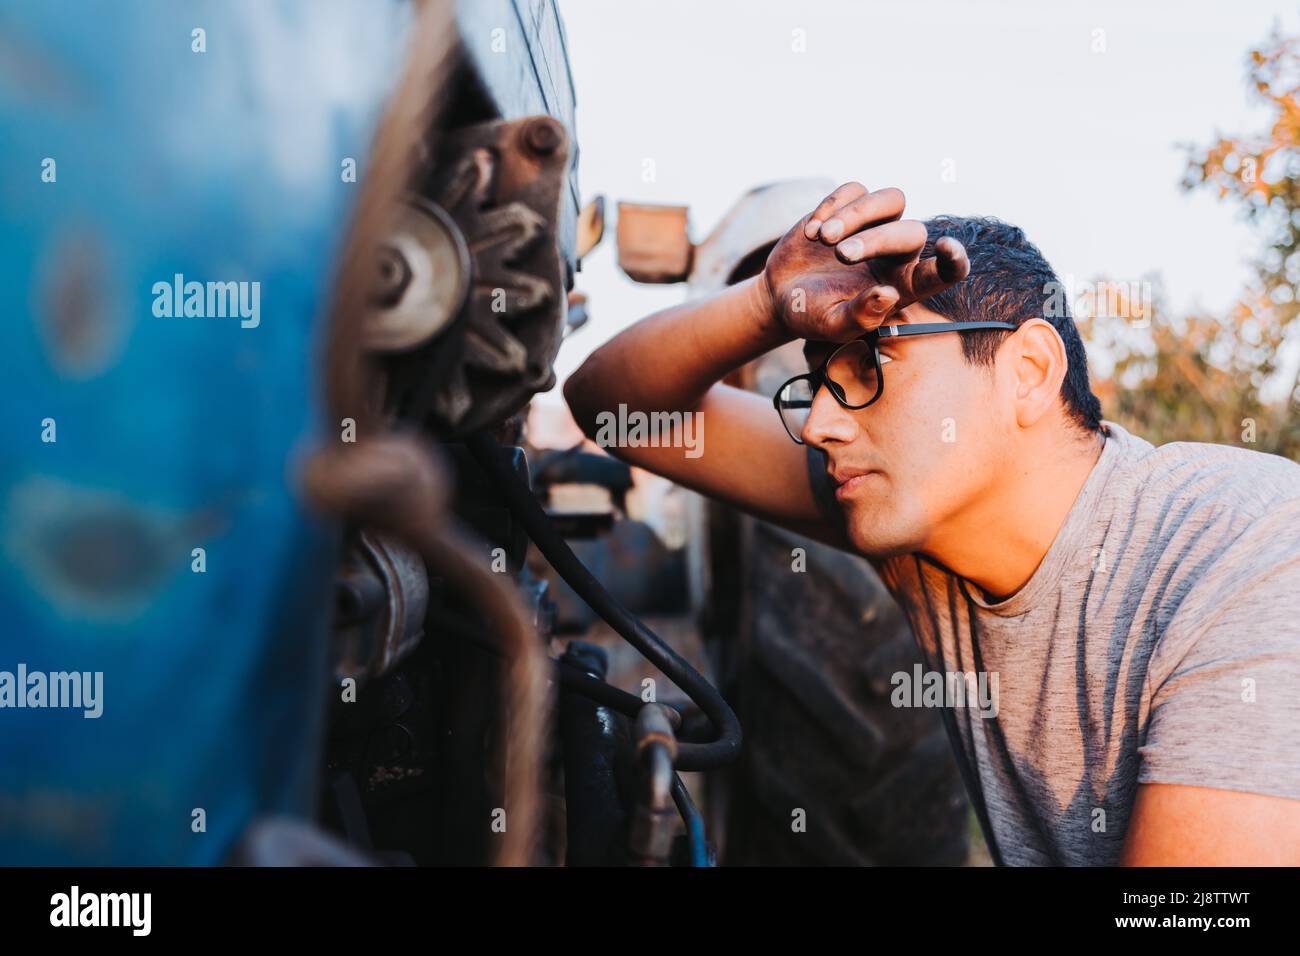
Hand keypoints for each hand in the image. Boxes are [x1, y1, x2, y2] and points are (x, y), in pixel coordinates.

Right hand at [761, 182, 969, 341]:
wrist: (780, 292)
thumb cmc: (812, 313)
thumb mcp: (832, 325)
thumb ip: (860, 316)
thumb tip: (889, 294)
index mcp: (902, 286)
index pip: (941, 273)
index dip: (953, 260)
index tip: (949, 247)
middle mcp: (897, 253)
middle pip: (911, 232)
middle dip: (876, 239)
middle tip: (841, 255)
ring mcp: (876, 225)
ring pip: (892, 199)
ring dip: (857, 215)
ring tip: (823, 238)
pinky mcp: (852, 206)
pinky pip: (855, 190)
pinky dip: (831, 207)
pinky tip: (811, 233)